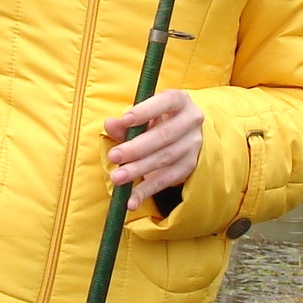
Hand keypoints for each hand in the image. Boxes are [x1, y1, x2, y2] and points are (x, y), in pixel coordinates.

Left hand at [104, 89, 203, 210]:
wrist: (184, 133)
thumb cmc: (156, 119)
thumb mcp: (142, 116)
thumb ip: (125, 122)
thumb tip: (110, 124)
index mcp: (179, 101)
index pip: (166, 102)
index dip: (145, 111)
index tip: (124, 120)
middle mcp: (191, 121)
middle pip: (163, 136)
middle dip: (136, 148)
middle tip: (113, 156)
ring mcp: (192, 145)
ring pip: (164, 159)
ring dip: (139, 170)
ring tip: (117, 178)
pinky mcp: (188, 166)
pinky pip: (166, 180)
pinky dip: (146, 191)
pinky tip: (131, 201)